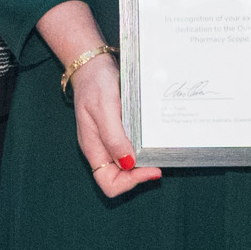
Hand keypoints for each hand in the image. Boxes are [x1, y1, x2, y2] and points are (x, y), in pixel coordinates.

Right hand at [68, 51, 160, 199]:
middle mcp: (101, 150)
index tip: (150, 168)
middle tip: (158, 161)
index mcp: (94, 149)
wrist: (93, 66)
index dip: (130, 182)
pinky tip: (151, 141)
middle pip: (119, 179)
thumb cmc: (96, 84)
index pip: (109, 183)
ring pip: (127, 168)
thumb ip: (114, 137)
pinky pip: (130, 151)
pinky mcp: (117, 133)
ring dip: (143, 164)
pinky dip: (142, 151)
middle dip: (139, 175)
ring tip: (157, 152)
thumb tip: (129, 164)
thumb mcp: (105, 108)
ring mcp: (108, 142)